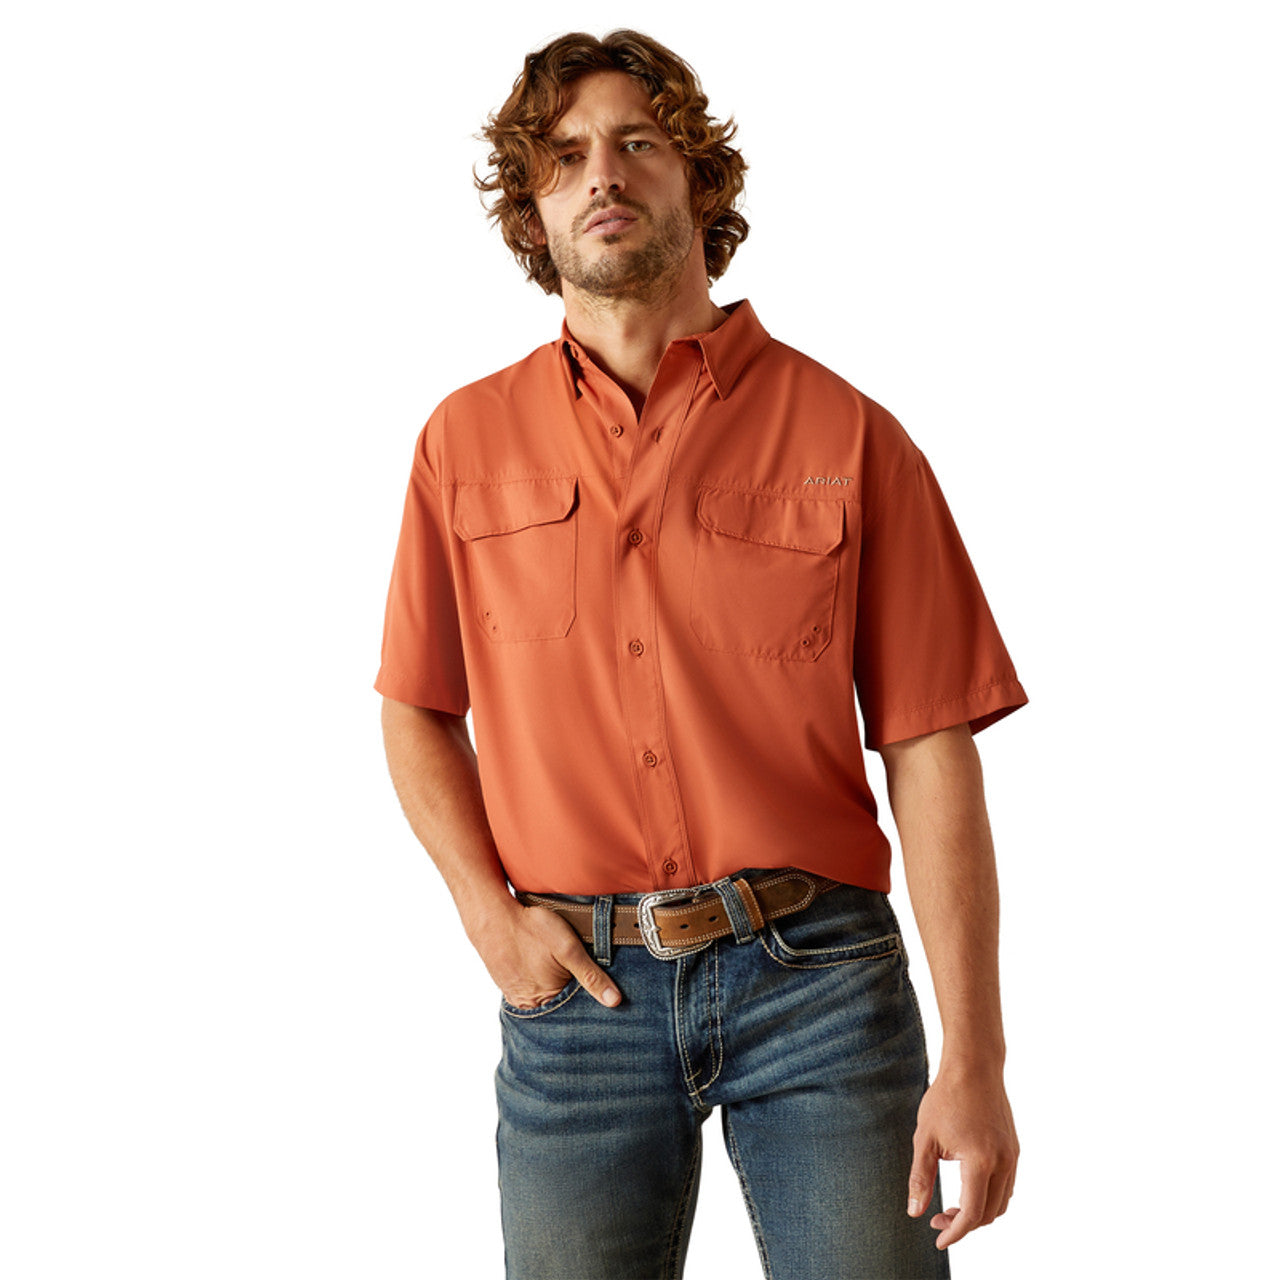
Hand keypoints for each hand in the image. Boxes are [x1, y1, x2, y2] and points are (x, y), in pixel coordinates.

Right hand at [470, 900, 621, 1009]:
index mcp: (547, 1000)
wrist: (492, 917)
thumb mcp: (568, 949)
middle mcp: (531, 1006)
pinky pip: (530, 993)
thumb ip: (591, 976)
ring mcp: (517, 998)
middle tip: (575, 975)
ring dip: (556, 990)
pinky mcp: (509, 988)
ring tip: (556, 970)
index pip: (577, 1011)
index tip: (602, 993)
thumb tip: (614, 1001)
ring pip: (546, 1000)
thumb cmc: (531, 929)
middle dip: (573, 998)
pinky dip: (541, 984)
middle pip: (561, 1009)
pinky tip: (542, 969)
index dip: (591, 1002)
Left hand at [907, 1066, 1017, 1249]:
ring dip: (979, 1213)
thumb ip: (920, 1177)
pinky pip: (1007, 1186)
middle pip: (989, 1214)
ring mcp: (1012, 1156)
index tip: (938, 1239)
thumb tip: (915, 1213)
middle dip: (964, 1224)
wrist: (974, 1065)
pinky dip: (990, 1197)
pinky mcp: (1014, 1148)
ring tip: (951, 1207)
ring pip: (1002, 1203)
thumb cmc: (945, 1098)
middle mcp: (1003, 1163)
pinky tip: (968, 1189)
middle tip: (937, 1219)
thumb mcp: (925, 1138)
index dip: (955, 1232)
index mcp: (980, 1162)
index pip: (972, 1213)